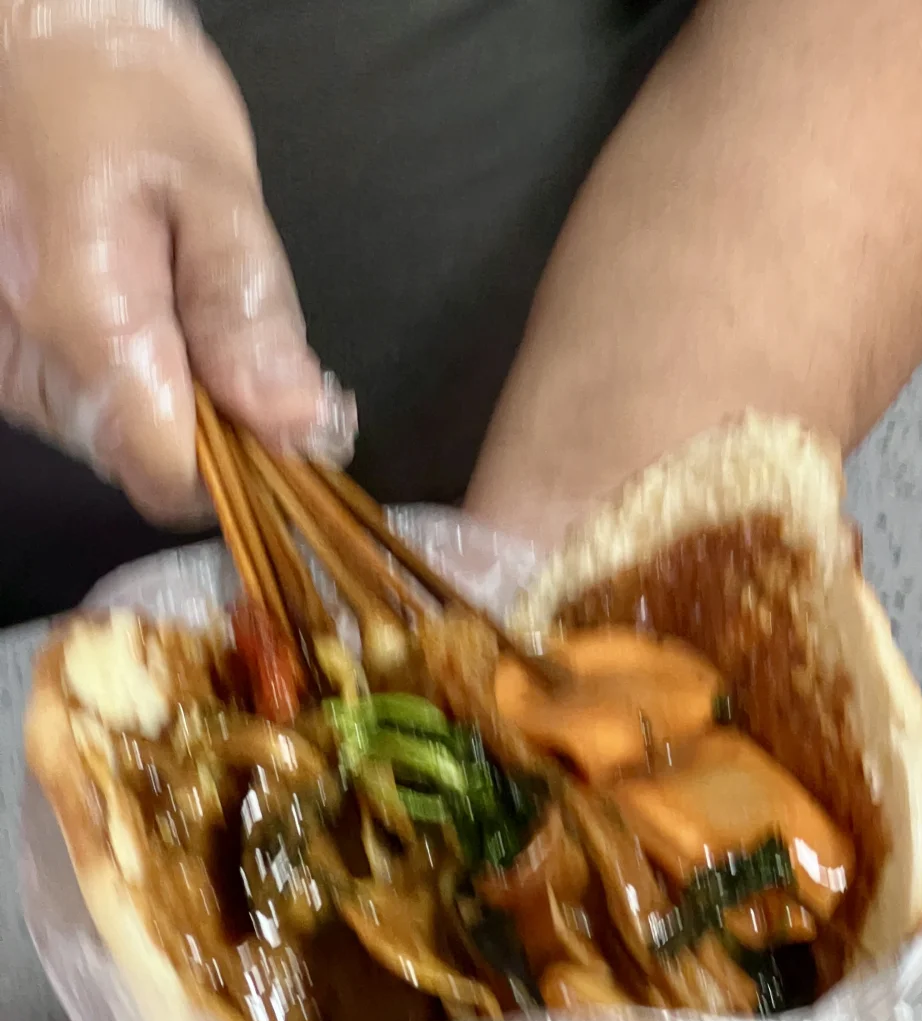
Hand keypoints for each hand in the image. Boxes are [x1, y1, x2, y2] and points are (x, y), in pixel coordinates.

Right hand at [0, 0, 354, 523]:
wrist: (26, 48)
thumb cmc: (118, 96)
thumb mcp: (213, 186)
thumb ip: (249, 314)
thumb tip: (297, 426)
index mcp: (86, 326)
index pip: (173, 476)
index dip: (242, 469)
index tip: (287, 426)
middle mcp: (29, 367)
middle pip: (145, 464)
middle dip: (217, 434)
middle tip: (249, 349)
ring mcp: (8, 371)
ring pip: (118, 444)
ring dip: (179, 406)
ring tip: (193, 311)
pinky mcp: (5, 364)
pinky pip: (90, 413)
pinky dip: (139, 387)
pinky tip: (153, 318)